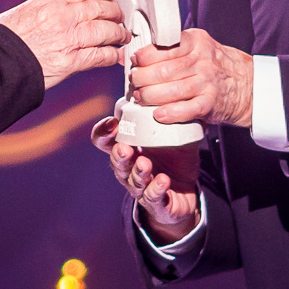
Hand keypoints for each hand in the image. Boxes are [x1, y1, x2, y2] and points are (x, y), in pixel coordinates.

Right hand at [0, 0, 127, 91]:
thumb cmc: (2, 40)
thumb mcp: (24, 12)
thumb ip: (46, 9)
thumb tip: (59, 9)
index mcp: (50, 1)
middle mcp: (63, 16)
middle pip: (100, 8)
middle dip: (114, 12)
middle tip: (119, 16)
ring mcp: (69, 38)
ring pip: (105, 31)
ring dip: (118, 34)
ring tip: (123, 36)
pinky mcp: (71, 61)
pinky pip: (100, 56)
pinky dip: (112, 56)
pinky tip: (116, 56)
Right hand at [90, 116, 199, 240]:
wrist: (185, 191)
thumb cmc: (173, 158)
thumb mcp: (172, 134)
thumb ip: (168, 115)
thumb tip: (172, 86)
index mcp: (128, 148)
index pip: (105, 141)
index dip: (104, 133)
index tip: (112, 122)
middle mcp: (129, 168)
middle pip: (116, 162)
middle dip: (119, 155)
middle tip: (125, 148)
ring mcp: (140, 187)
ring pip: (133, 180)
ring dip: (138, 172)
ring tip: (144, 163)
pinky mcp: (155, 202)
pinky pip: (152, 197)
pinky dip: (156, 188)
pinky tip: (162, 180)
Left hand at [126, 28, 253, 128]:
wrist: (246, 85)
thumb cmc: (215, 65)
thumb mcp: (199, 46)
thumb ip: (175, 47)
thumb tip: (141, 54)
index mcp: (197, 42)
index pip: (165, 46)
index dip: (145, 55)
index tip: (135, 61)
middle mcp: (203, 61)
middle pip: (164, 70)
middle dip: (142, 78)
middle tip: (135, 81)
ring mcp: (207, 83)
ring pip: (171, 90)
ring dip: (149, 96)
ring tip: (140, 97)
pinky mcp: (210, 103)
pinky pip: (187, 109)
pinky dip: (170, 113)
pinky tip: (158, 114)